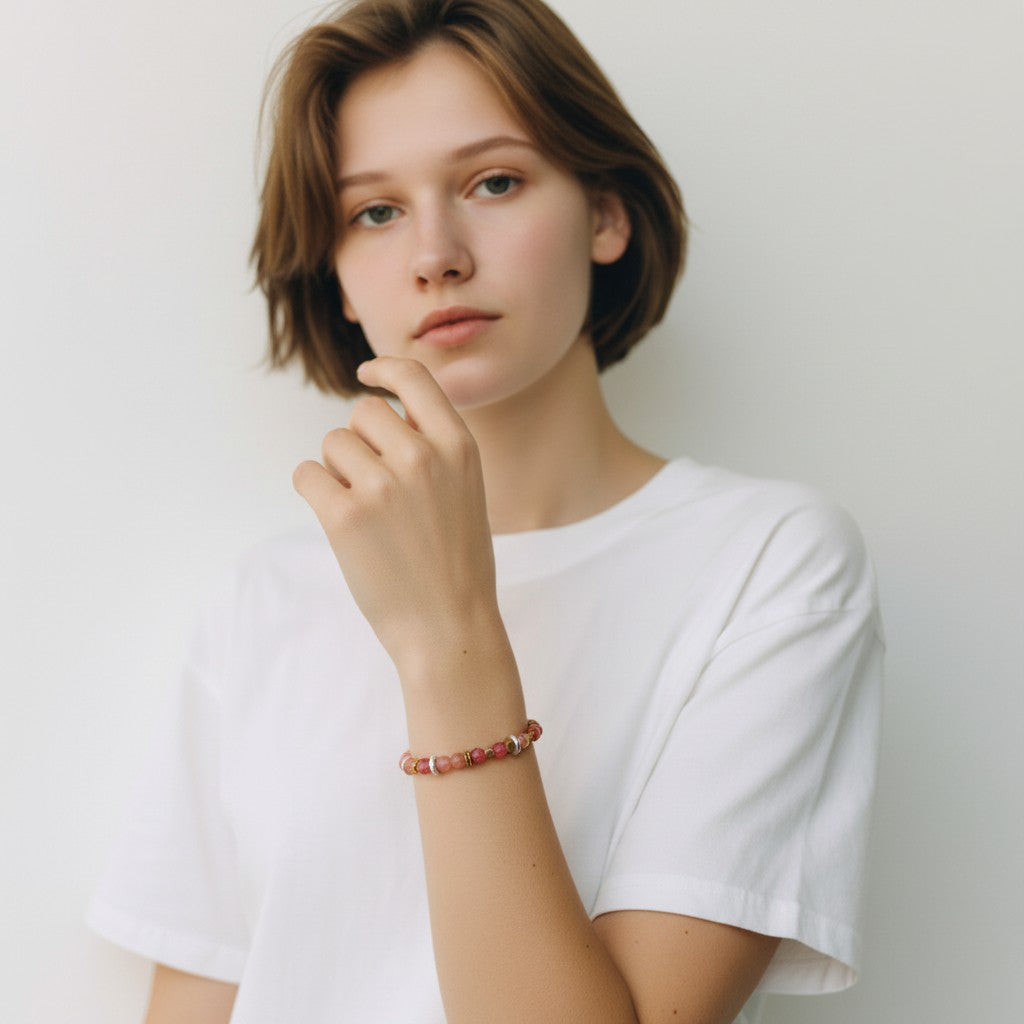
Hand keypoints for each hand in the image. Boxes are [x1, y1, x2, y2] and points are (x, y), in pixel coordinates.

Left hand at [293, 357, 500, 673]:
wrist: (450, 626)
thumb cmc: (457, 563)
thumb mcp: (466, 490)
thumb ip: (434, 448)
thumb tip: (377, 414)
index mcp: (458, 446)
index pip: (415, 378)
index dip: (384, 369)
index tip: (365, 373)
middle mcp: (422, 456)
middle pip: (362, 412)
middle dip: (359, 441)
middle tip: (373, 485)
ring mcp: (383, 485)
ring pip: (332, 444)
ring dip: (337, 471)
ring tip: (366, 513)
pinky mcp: (345, 516)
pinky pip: (306, 475)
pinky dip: (313, 492)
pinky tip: (337, 520)